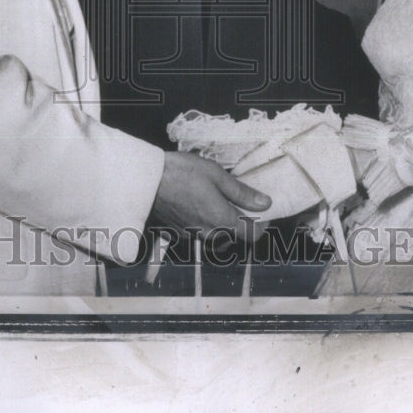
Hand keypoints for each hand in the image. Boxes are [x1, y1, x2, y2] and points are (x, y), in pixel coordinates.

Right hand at [152, 151, 270, 243]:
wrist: (146, 181)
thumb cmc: (182, 173)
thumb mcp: (216, 175)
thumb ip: (242, 192)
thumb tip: (266, 203)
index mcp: (222, 220)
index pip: (252, 235)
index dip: (262, 224)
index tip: (262, 211)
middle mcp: (210, 234)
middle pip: (235, 239)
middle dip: (243, 225)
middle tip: (241, 204)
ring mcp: (193, 237)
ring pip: (218, 239)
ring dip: (225, 228)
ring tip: (222, 207)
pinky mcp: (179, 235)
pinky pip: (201, 236)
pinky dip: (207, 226)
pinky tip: (201, 208)